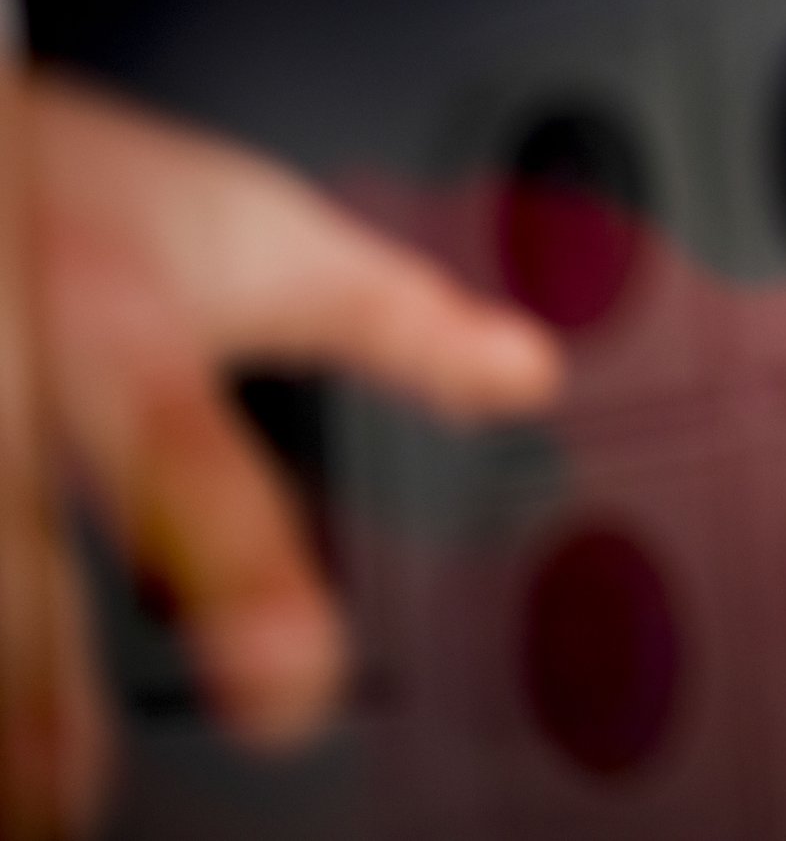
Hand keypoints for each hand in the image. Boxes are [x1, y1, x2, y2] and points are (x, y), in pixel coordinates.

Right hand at [2, 71, 561, 835]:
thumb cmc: (104, 206)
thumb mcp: (265, 240)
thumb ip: (395, 326)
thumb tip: (532, 378)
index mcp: (123, 338)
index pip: (189, 467)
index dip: (239, 576)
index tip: (289, 679)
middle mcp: (10, 382)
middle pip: (11, 543)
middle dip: (31, 684)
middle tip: (61, 809)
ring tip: (27, 815)